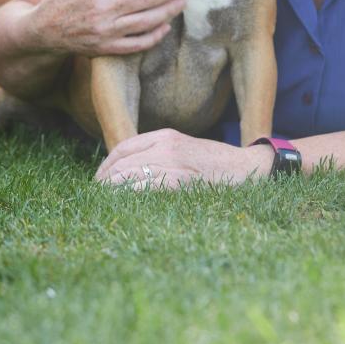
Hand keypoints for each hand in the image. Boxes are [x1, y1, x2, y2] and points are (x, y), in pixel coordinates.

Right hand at [27, 0, 192, 57]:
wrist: (41, 31)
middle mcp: (103, 9)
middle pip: (145, 0)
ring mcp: (105, 31)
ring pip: (144, 22)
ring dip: (167, 12)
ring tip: (183, 2)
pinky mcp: (106, 48)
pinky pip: (135, 44)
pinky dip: (153, 36)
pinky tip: (165, 26)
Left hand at [95, 128, 273, 189]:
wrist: (248, 169)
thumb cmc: (217, 164)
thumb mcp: (185, 149)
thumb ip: (161, 153)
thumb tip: (132, 171)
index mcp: (166, 136)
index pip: (124, 147)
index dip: (106, 165)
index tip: (99, 180)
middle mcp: (166, 146)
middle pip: (121, 163)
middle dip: (104, 182)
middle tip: (96, 198)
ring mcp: (172, 164)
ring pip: (128, 177)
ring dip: (112, 192)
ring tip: (104, 206)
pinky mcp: (178, 182)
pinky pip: (142, 190)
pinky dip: (129, 198)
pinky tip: (123, 208)